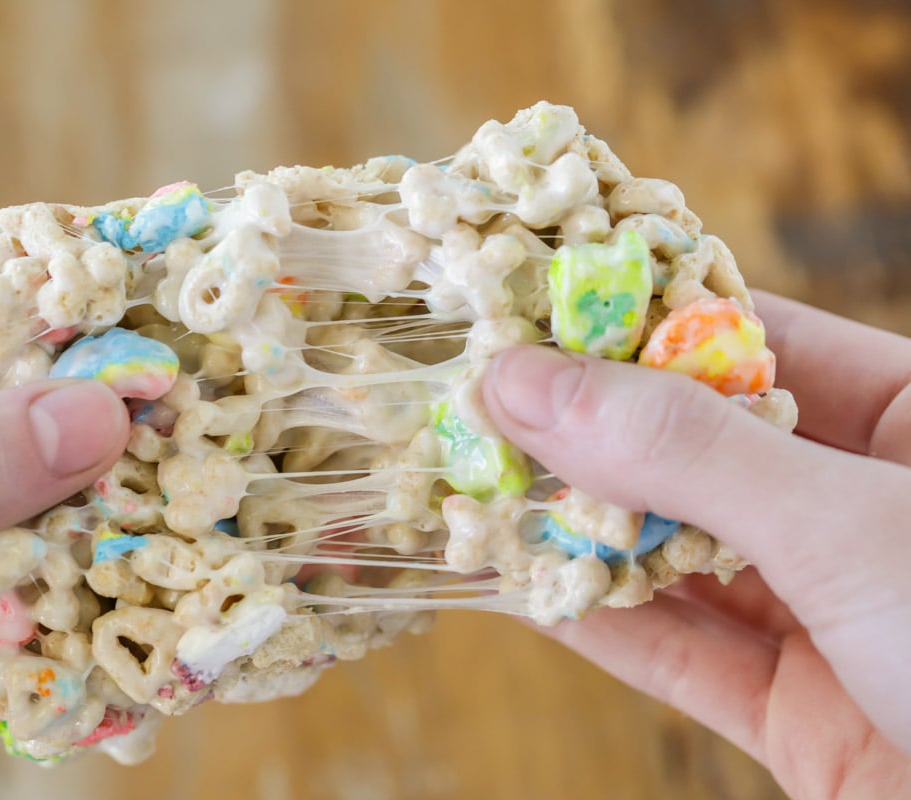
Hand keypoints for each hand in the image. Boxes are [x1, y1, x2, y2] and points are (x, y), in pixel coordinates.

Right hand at [482, 291, 910, 797]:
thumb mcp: (850, 526)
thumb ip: (683, 452)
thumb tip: (526, 380)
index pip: (747, 338)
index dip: (630, 318)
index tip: (524, 305)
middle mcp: (864, 506)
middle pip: (693, 446)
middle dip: (584, 431)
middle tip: (471, 403)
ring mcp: (828, 610)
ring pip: (673, 550)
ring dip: (573, 530)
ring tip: (469, 490)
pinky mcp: (795, 708)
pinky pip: (677, 650)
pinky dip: (592, 621)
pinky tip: (515, 586)